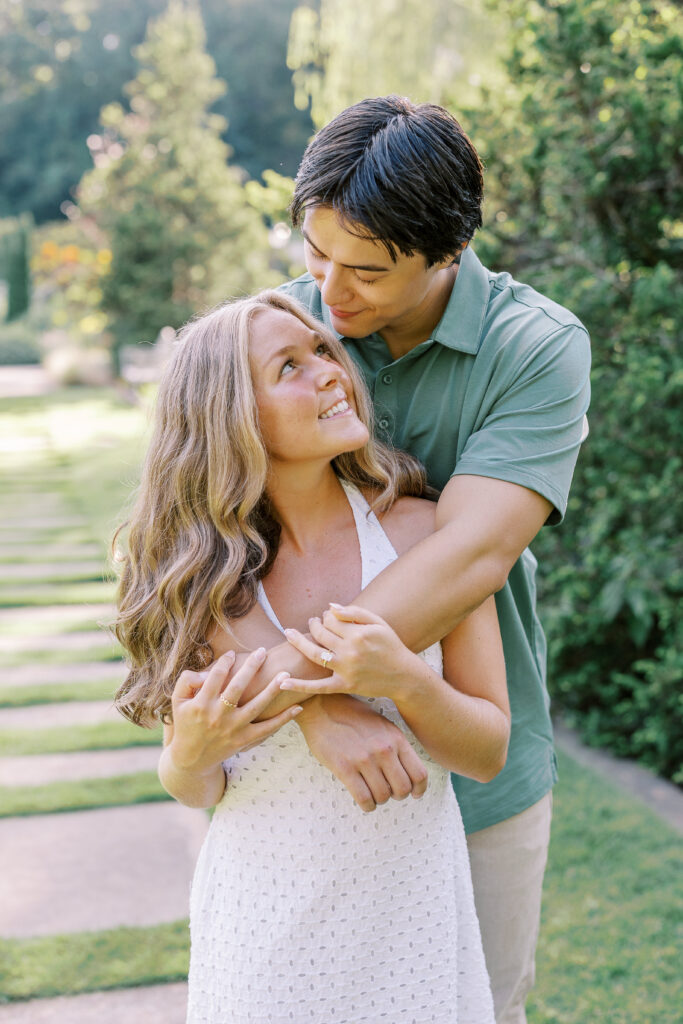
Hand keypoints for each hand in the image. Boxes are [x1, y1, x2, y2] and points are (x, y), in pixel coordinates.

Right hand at [169, 648, 302, 772]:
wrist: (191, 759)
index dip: (225, 662)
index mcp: (201, 704)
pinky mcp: (244, 740)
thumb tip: (205, 671)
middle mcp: (218, 716)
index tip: (233, 653)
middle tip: (263, 651)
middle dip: (251, 667)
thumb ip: (187, 681)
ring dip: (272, 689)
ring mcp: (233, 729)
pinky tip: (298, 707)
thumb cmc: (186, 724)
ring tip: (285, 674)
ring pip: (256, 706)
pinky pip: (267, 729)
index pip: (215, 677)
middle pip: (237, 687)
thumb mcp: (177, 702)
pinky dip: (283, 719)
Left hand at [282, 604, 418, 700]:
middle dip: (313, 625)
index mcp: (358, 633)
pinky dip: (299, 685)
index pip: (331, 619)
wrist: (404, 675)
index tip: (328, 617)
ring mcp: (346, 670)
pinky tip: (282, 682)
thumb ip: (354, 612)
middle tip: (312, 622)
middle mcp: (350, 651)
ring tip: (289, 634)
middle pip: (321, 634)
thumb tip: (330, 607)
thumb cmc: (391, 646)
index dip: (326, 616)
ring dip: (299, 642)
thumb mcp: (378, 623)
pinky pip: (318, 687)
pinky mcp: (344, 686)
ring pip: (314, 654)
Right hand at [295, 693, 427, 812]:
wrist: (323, 706)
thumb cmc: (353, 717)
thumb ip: (396, 747)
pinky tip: (364, 801)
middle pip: (402, 789)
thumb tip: (408, 773)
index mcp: (396, 738)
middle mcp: (383, 749)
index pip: (419, 774)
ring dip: (379, 800)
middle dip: (397, 795)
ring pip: (383, 796)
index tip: (413, 794)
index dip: (418, 790)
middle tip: (388, 791)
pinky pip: (363, 798)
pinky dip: (367, 805)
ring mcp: (364, 759)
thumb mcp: (383, 726)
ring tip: (372, 793)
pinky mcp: (344, 767)